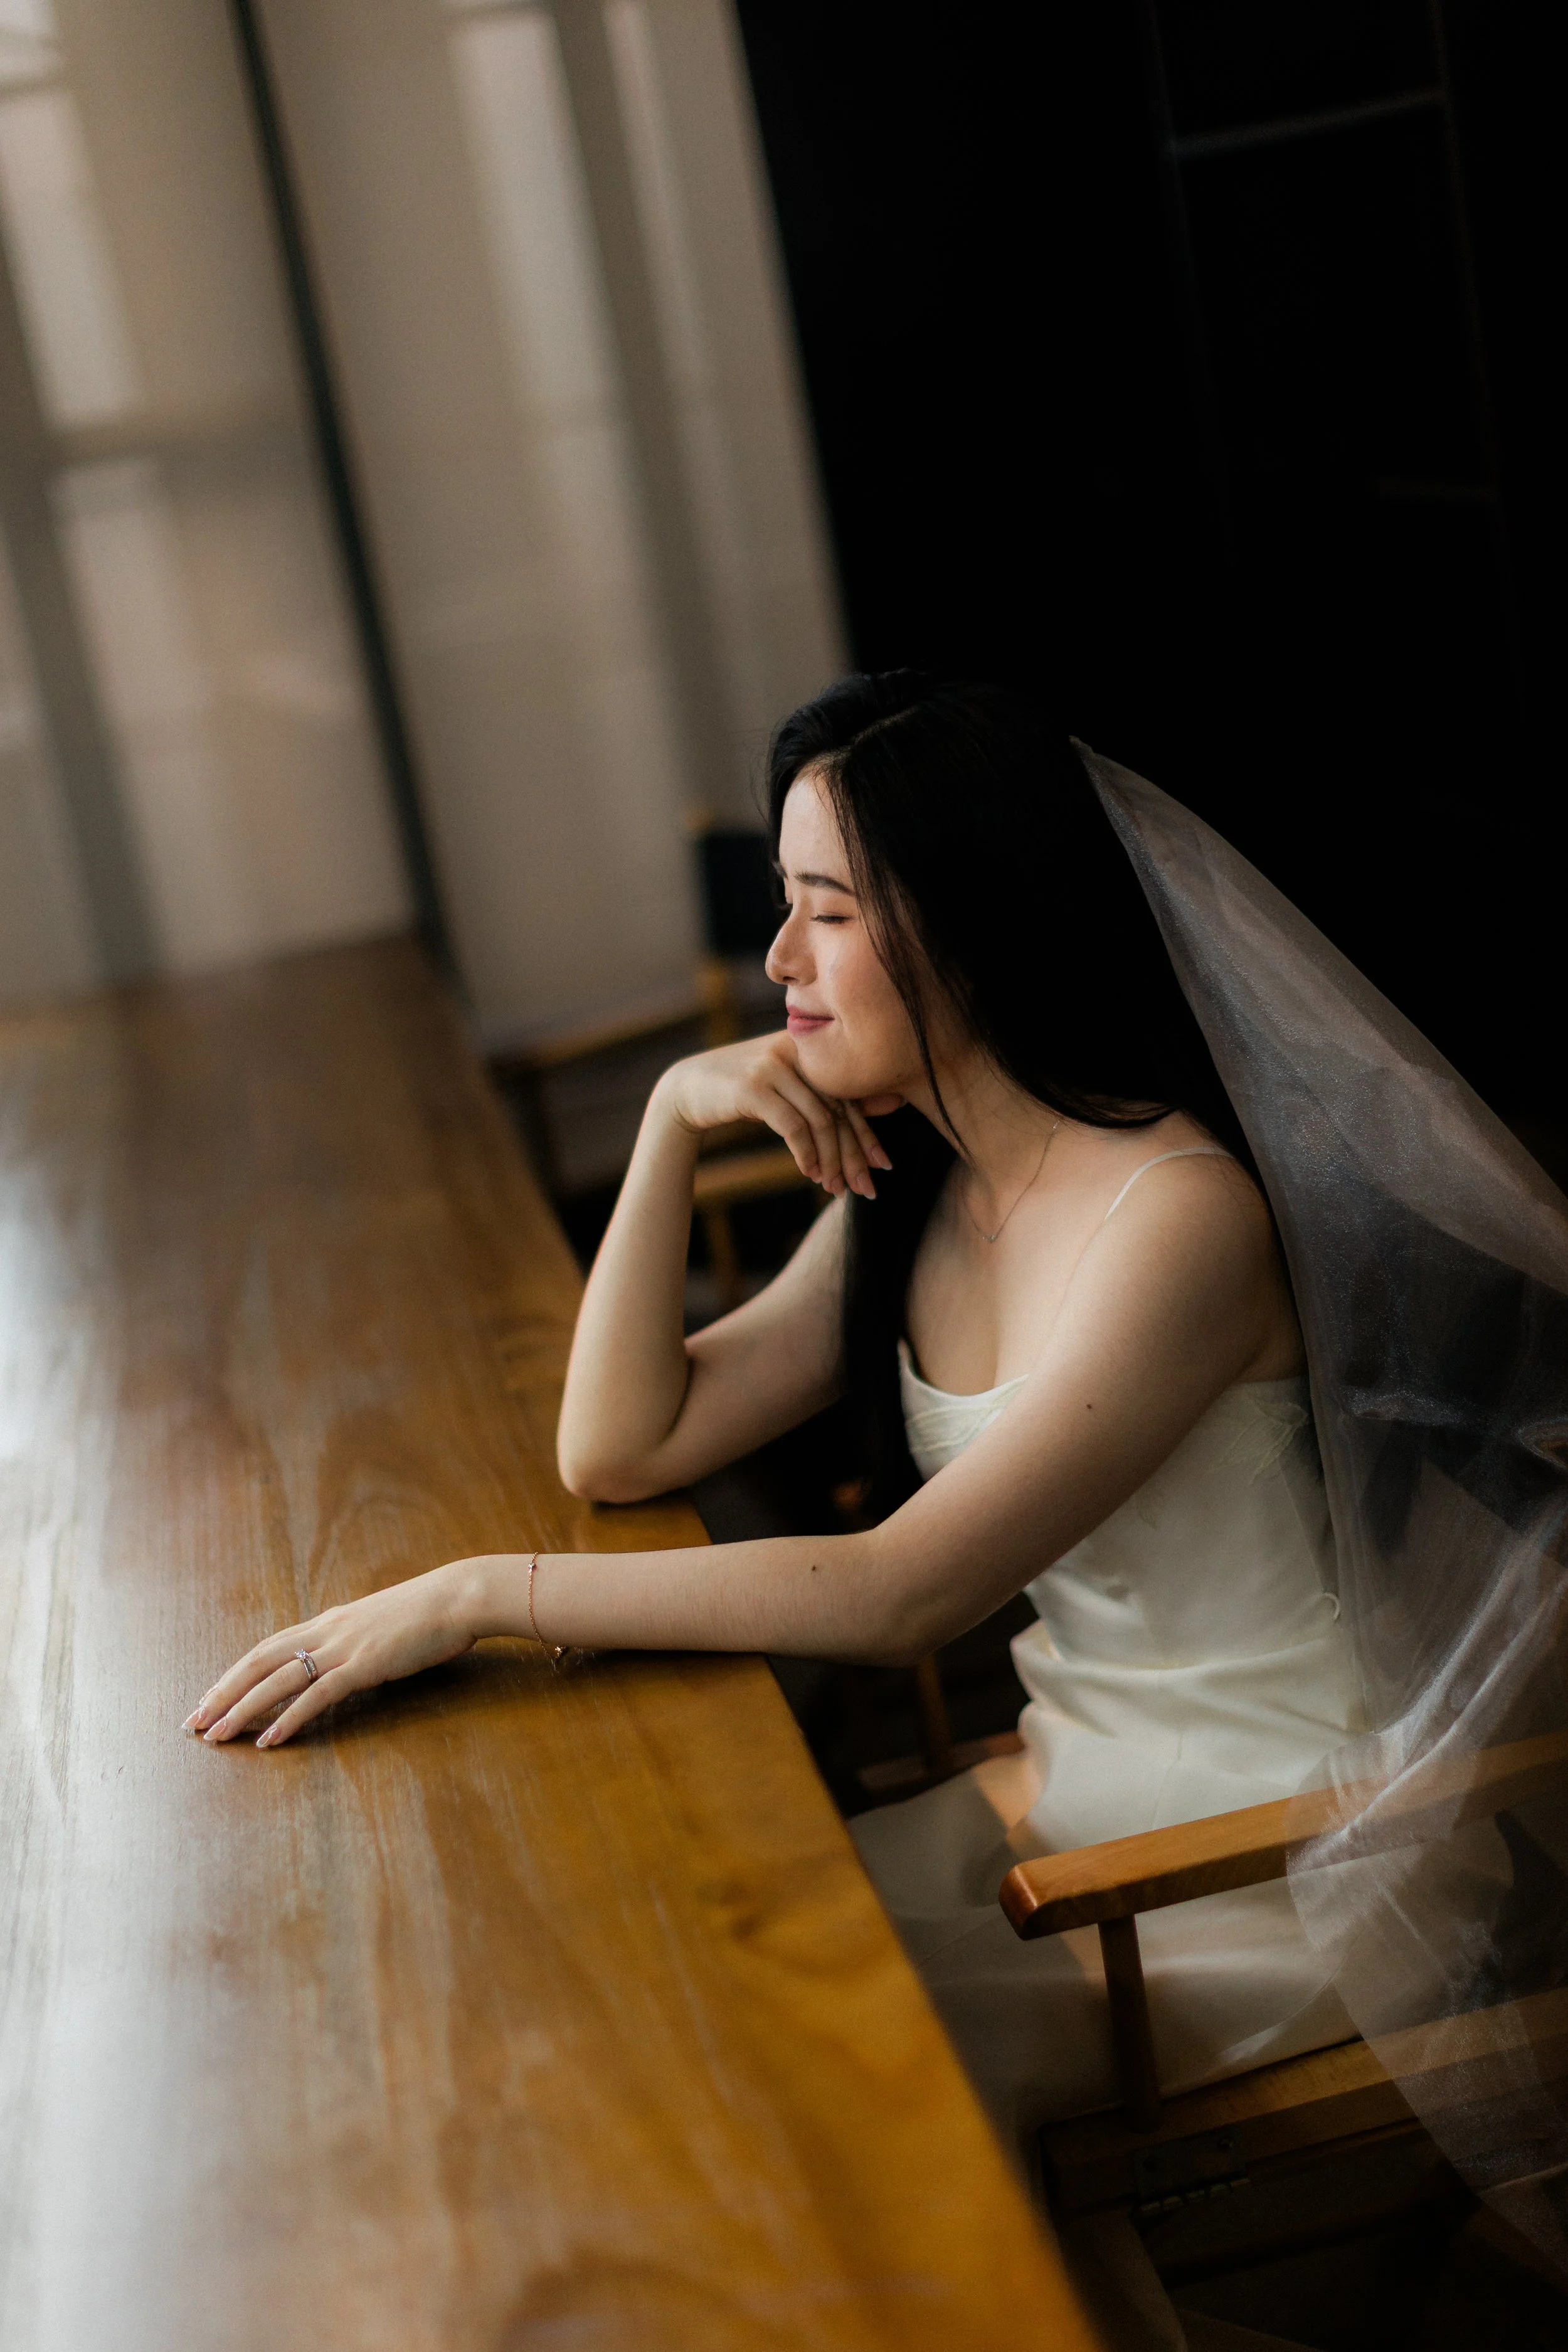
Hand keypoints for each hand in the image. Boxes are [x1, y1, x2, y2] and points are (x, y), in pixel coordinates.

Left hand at [183, 1560, 480, 1749]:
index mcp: (329, 1622)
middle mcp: (327, 1631)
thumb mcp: (381, 1625)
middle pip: (258, 1662)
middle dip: (222, 1693)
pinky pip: (317, 1695)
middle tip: (192, 1723)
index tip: (208, 1698)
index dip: (233, 1674)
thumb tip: (343, 1664)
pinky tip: (269, 1741)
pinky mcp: (364, 1664)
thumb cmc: (428, 1612)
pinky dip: (288, 1719)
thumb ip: (356, 1642)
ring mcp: (344, 1647)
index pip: (266, 1649)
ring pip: (278, 1680)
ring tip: (215, 1736)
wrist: (458, 1597)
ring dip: (241, 1709)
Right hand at [658, 1033, 895, 1199]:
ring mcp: (774, 1066)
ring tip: (833, 1188)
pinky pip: (792, 1126)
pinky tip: (809, 1173)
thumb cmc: (746, 1091)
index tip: (884, 1165)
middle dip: (855, 1155)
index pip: (850, 1094)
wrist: (687, 1088)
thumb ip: (832, 1093)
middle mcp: (796, 1049)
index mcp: (811, 1046)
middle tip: (866, 1188)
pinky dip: (805, 1154)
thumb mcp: (792, 1088)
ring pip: (820, 1120)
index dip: (869, 1133)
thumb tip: (893, 1103)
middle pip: (839, 1109)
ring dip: (830, 1161)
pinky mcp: (752, 1087)